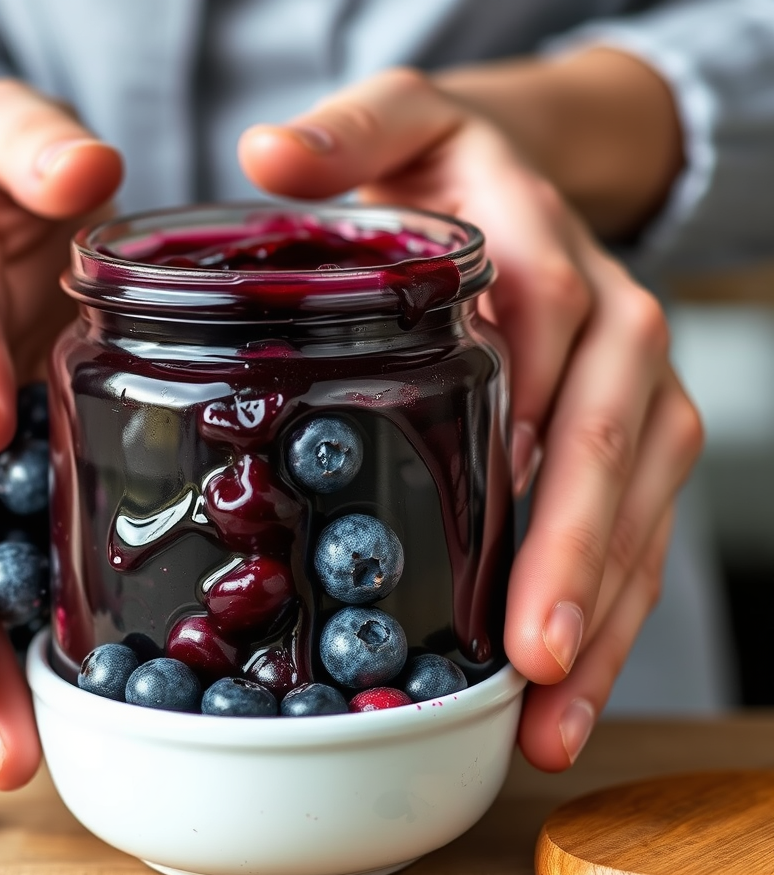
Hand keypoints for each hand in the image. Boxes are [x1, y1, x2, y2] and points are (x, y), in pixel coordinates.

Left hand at [239, 68, 702, 769]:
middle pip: (608, 444)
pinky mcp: (628, 441)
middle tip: (534, 660)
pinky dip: (605, 614)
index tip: (497, 523)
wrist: (522, 175)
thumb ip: (348, 135)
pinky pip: (634, 532)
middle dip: (577, 558)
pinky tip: (563, 689)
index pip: (551, 334)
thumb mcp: (402, 123)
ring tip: (555, 719)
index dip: (532, 433)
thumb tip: (268, 153)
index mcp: (543, 249)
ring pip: (638, 509)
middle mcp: (608, 325)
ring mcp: (627, 392)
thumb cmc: (449, 171)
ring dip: (602, 617)